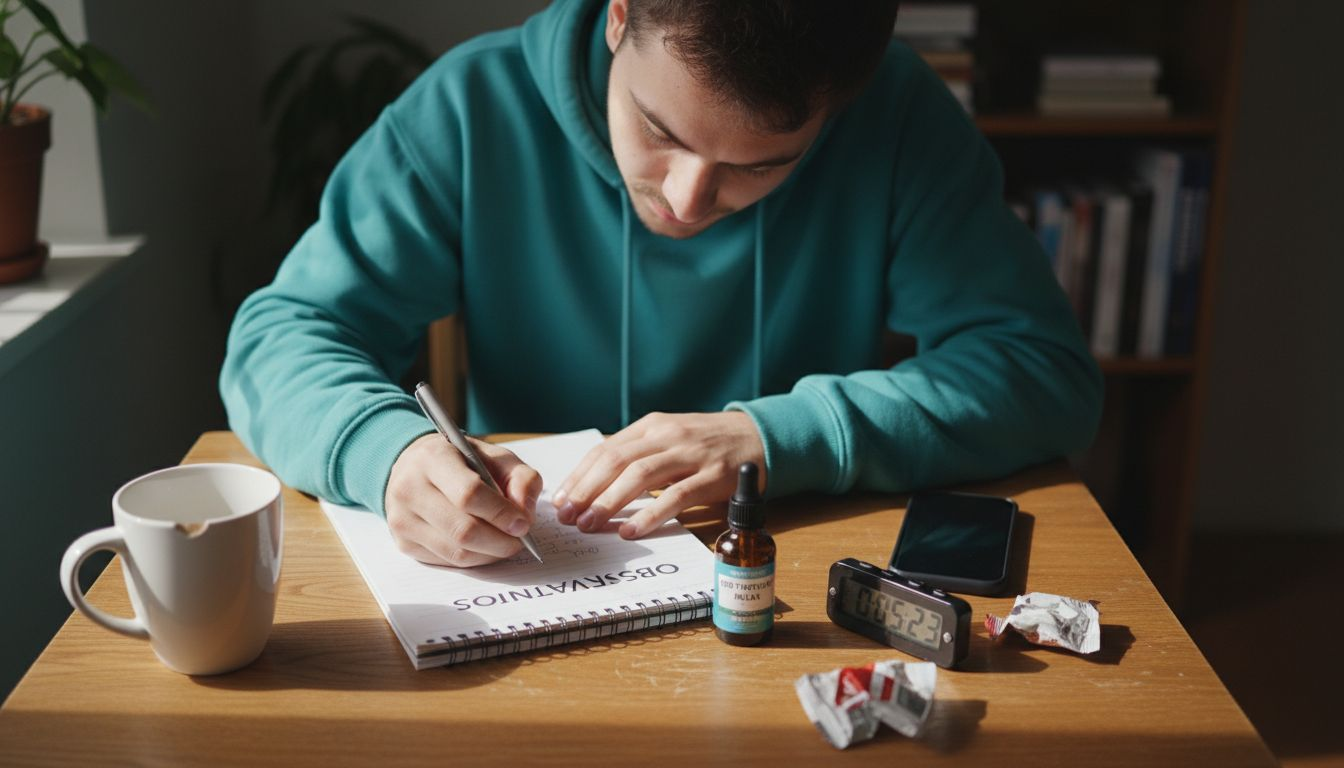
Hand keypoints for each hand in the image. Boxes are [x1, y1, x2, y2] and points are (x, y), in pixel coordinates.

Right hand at [384, 433, 542, 566]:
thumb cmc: (462, 461)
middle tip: (519, 539)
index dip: (500, 514)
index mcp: (432, 458)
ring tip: (506, 543)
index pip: (468, 494)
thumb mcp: (496, 457)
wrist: (416, 467)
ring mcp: (402, 518)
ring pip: (456, 552)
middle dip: (500, 541)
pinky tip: (484, 546)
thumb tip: (525, 514)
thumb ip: (521, 479)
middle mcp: (409, 488)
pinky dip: (473, 559)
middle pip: (462, 530)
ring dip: (490, 554)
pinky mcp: (403, 542)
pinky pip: (446, 561)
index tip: (523, 524)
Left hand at [551, 411, 765, 538]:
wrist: (759, 436)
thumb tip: (593, 486)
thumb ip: (638, 456)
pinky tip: (631, 531)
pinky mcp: (714, 475)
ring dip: (609, 502)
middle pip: (616, 461)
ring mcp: (692, 454)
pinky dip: (650, 514)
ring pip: (641, 476)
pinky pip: (677, 496)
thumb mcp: (670, 439)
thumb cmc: (707, 444)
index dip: (579, 476)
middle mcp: (668, 435)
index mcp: (652, 426)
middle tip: (567, 517)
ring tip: (590, 525)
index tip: (560, 501)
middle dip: (586, 490)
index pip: (605, 449)